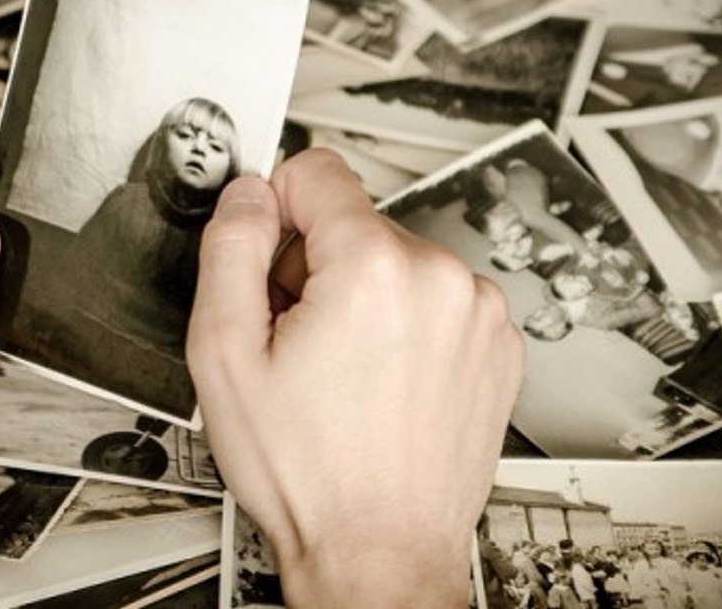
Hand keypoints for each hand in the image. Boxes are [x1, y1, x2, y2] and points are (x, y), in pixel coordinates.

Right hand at [188, 149, 523, 606]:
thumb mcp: (223, 356)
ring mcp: (479, 313)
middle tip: (296, 342)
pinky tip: (379, 384)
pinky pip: (434, 301)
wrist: (379, 551)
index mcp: (375, 270)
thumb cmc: (312, 475)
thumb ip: (228, 251)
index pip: (316, 170)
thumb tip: (246, 198)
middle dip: (316, 268)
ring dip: (362, 299)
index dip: (274, 210)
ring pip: (395, 262)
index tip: (265, 253)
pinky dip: (404, 328)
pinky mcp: (498, 345)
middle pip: (354, 223)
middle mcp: (441, 279)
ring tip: (341, 372)